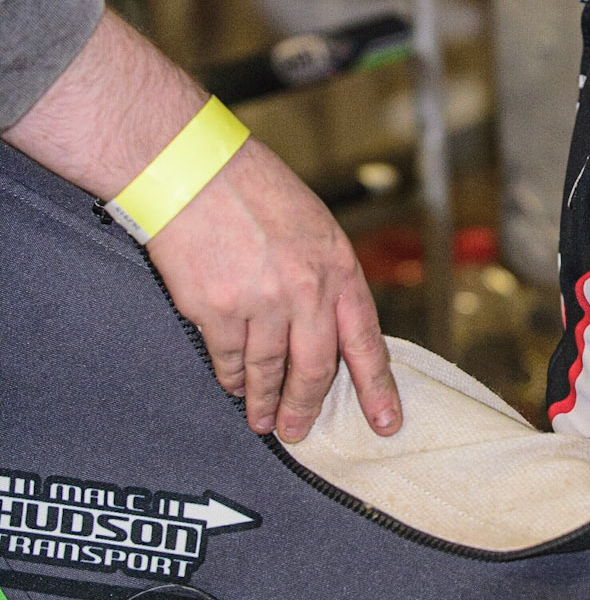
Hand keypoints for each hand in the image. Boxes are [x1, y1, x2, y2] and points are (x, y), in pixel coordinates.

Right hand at [4, 7, 400, 443]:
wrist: (193, 169)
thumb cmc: (252, 188)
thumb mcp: (313, 225)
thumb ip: (324, 275)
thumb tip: (328, 323)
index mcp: (337, 267)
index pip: (365, 340)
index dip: (377, 387)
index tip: (386, 422)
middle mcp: (305, 290)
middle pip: (315, 369)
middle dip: (306, 407)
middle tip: (298, 430)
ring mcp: (261, 304)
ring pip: (268, 372)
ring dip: (265, 402)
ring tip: (262, 420)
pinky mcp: (217, 312)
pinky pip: (228, 362)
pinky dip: (232, 379)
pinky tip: (233, 386)